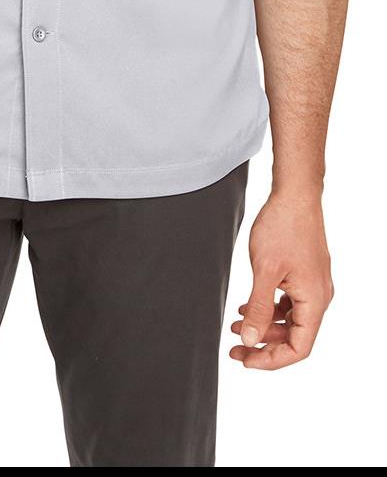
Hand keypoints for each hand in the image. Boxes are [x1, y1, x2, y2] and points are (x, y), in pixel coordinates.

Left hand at [230, 187, 333, 368]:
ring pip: (290, 320)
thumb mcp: (265, 271)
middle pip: (294, 336)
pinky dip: (269, 308)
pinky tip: (247, 306)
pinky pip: (289, 303)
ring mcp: (312, 285)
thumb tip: (250, 340)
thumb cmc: (283, 227)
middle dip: (263, 344)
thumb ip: (258, 308)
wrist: (294, 194)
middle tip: (235, 348)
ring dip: (264, 325)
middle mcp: (318, 297)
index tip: (246, 360)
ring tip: (236, 325)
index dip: (271, 359)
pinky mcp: (304, 274)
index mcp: (314, 301)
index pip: (298, 348)